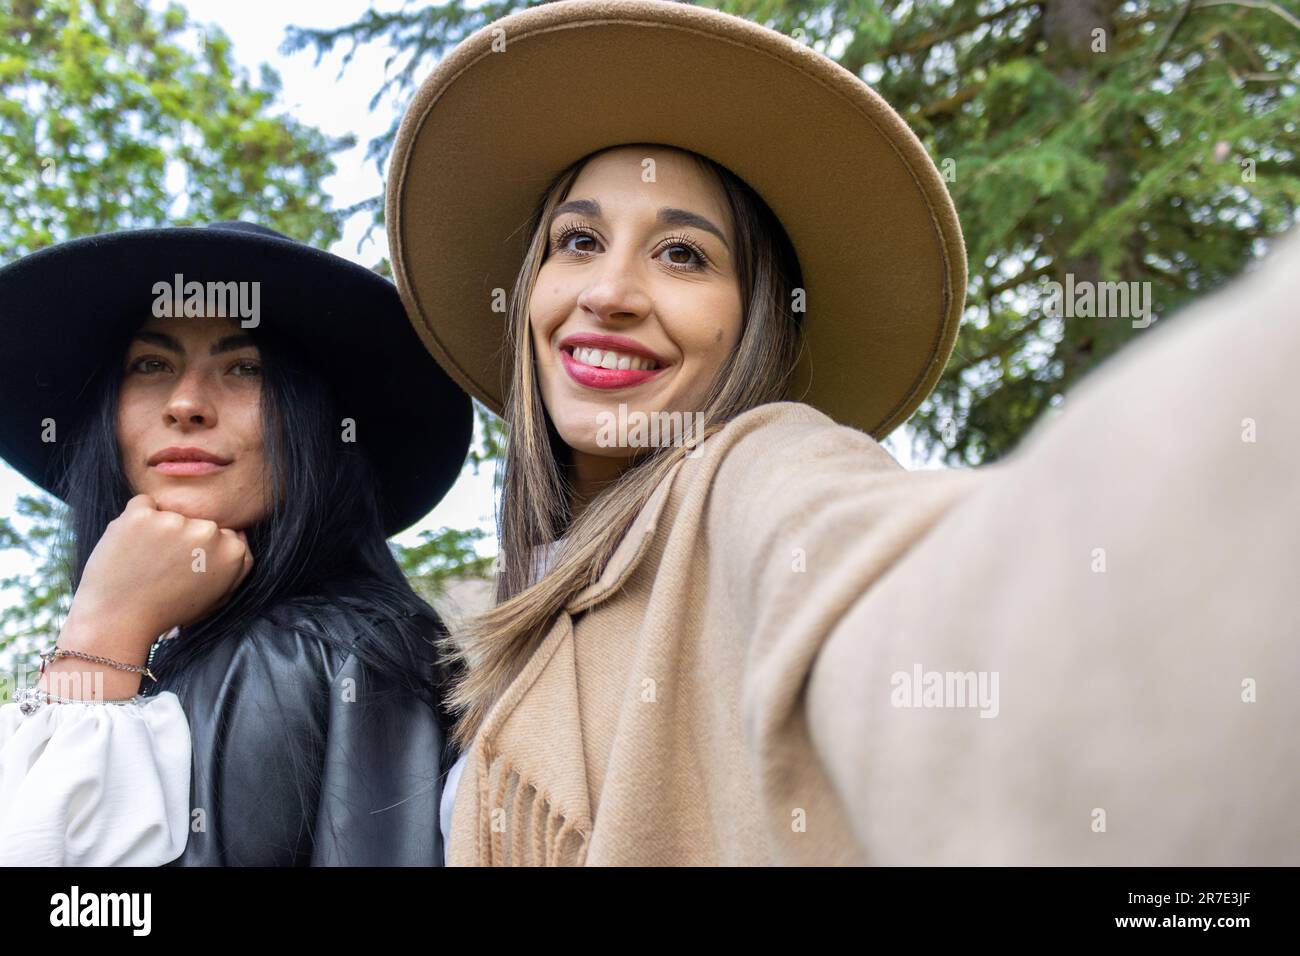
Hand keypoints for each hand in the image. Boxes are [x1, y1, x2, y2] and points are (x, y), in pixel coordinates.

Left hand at [58, 494, 253, 662]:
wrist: (119, 621)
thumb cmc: (168, 610)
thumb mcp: (217, 595)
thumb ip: (238, 565)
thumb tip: (241, 533)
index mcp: (232, 551)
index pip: (221, 532)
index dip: (199, 550)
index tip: (183, 568)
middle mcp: (209, 532)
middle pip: (196, 520)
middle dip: (181, 536)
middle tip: (163, 566)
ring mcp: (175, 521)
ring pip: (170, 512)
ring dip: (157, 529)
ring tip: (145, 561)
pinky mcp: (142, 516)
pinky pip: (142, 504)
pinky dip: (135, 520)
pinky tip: (131, 547)